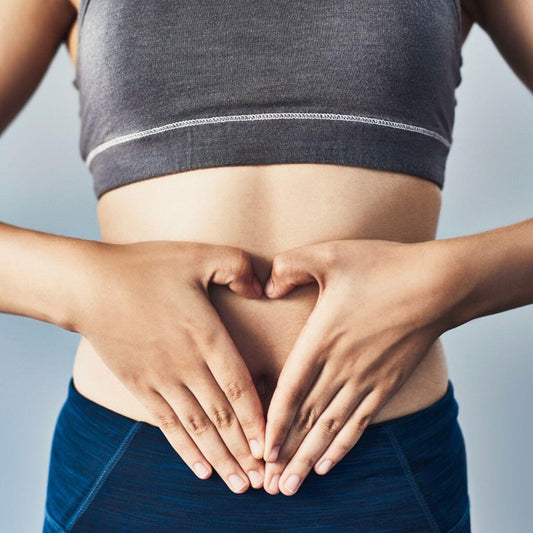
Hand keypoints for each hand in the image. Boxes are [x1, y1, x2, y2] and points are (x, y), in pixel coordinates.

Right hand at [74, 240, 265, 492]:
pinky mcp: (140, 386)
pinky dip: (186, 449)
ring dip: (222, 458)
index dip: (258, 418)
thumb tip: (262, 286)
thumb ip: (237, 267)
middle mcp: (186, 365)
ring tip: (241, 484)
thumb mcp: (198, 254)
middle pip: (222, 416)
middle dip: (246, 449)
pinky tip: (201, 468)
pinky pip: (168, 425)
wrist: (89, 286)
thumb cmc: (146, 267)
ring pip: (198, 428)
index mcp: (206, 335)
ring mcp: (161, 379)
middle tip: (267, 477)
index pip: (239, 386)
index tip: (274, 444)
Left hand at [261, 239, 459, 494]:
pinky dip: (343, 446)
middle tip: (268, 484)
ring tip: (292, 485)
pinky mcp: (387, 384)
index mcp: (322, 339)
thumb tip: (266, 287)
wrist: (438, 284)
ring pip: (331, 428)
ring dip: (309, 458)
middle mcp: (341, 367)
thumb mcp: (330, 254)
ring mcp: (366, 379)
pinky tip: (329, 462)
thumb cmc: (384, 266)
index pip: (290, 390)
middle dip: (286, 453)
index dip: (273, 422)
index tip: (260, 449)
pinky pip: (360, 422)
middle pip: (307, 419)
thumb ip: (290, 266)